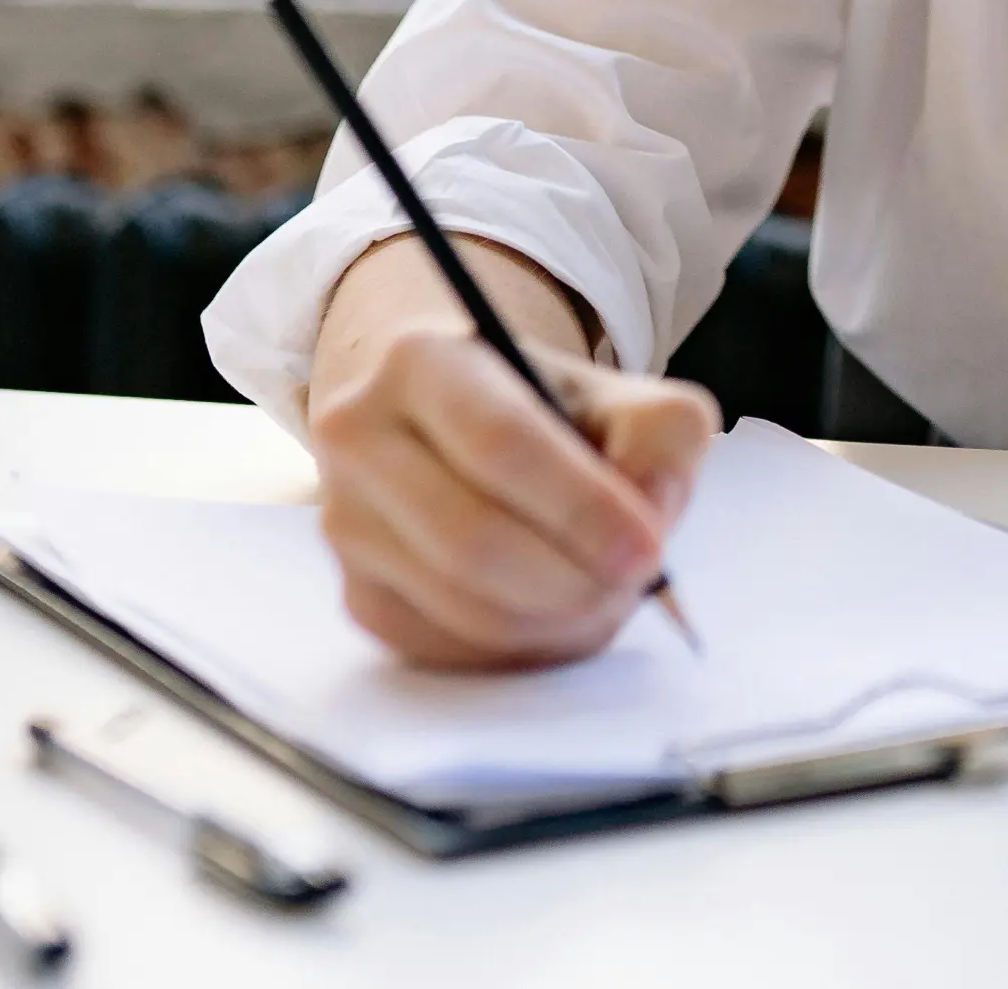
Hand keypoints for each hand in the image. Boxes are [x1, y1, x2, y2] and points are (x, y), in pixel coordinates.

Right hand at [306, 235, 719, 669]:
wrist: (458, 428)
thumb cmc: (550, 413)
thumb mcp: (621, 394)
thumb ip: (661, 439)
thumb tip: (647, 516)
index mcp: (422, 360)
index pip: (500, 443)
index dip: (581, 508)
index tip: (646, 551)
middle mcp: (360, 436)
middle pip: (470, 538)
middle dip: (571, 580)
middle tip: (632, 585)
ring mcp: (346, 521)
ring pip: (459, 605)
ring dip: (553, 621)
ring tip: (604, 595)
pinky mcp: (357, 593)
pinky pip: (446, 648)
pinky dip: (519, 648)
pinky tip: (556, 614)